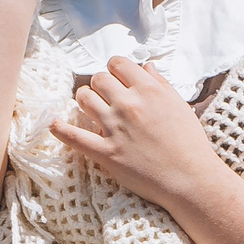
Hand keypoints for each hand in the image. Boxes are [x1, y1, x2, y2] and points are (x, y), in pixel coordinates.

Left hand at [50, 56, 231, 211]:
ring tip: (91, 108)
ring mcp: (115, 128)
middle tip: (107, 96)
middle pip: (98, 79)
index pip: (118, 64)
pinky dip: (60, 129)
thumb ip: (161, 84)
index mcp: (149, 90)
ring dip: (85, 100)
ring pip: (84, 98)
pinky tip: (53, 124)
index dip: (116, 70)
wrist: (190, 180)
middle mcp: (129, 105)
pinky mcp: (106, 152)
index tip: (118, 80)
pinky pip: (74, 136)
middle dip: (101, 85)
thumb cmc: (190, 143)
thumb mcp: (181, 106)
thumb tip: (146, 67)